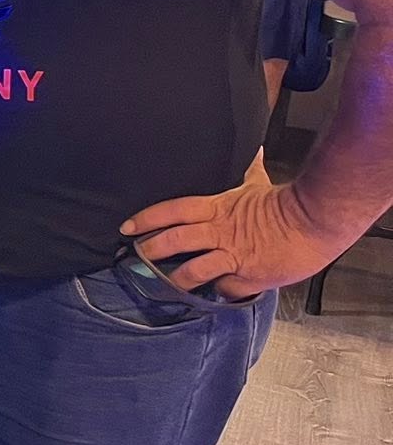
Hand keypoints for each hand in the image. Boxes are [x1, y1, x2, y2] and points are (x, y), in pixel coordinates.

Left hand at [122, 179, 344, 297]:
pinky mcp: (249, 276)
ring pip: (193, 269)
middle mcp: (220, 231)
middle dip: (150, 249)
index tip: (127, 226)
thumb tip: (252, 149)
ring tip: (159, 284)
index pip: (173, 209)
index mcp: (218, 207)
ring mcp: (233, 255)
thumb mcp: (258, 183)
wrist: (317, 220)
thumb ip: (247, 171)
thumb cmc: (288, 202)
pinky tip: (210, 296)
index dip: (147, 218)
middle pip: (175, 239)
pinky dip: (216, 293)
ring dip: (173, 278)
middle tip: (133, 256)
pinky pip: (224, 289)